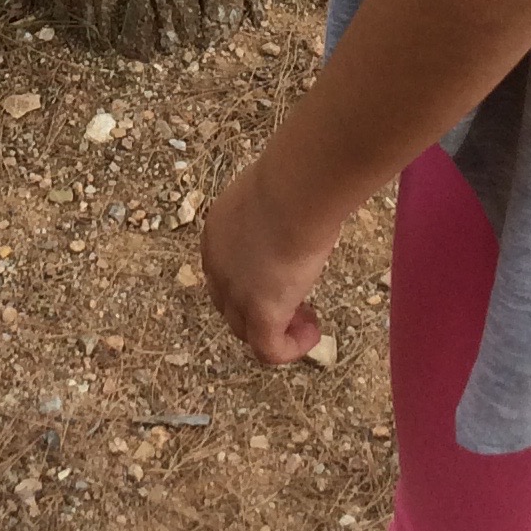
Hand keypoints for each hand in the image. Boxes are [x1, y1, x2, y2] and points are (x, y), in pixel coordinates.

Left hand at [201, 148, 342, 366]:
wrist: (292, 191)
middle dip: (259, 308)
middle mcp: (218, 265)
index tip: (283, 273)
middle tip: (296, 301)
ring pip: (245, 330)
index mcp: (217, 234)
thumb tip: (298, 207)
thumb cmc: (291, 180)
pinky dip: (290, 348)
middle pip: (229, 304)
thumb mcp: (273, 193)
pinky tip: (314, 333)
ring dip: (275, 329)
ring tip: (306, 321)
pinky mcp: (260, 312)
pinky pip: (268, 349)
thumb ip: (276, 210)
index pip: (225, 270)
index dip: (251, 279)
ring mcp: (236, 292)